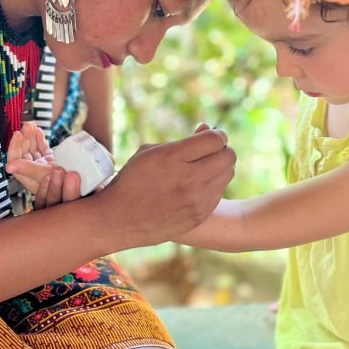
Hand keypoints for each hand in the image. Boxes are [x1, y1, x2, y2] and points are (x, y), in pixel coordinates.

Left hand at [5, 122, 80, 209]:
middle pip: (23, 152)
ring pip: (32, 148)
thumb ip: (27, 169)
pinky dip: (39, 139)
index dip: (14, 147)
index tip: (17, 134)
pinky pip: (42, 148)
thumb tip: (8, 166)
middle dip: (24, 138)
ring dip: (30, 136)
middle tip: (27, 125)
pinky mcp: (52, 159)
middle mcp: (35, 172)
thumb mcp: (45, 174)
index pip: (15, 161)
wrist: (86, 180)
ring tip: (31, 124)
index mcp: (30, 177)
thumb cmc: (64, 181)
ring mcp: (44, 165)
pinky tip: (38, 131)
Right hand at [94, 128, 235, 248]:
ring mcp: (196, 200)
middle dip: (223, 149)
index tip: (211, 136)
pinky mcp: (199, 215)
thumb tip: (208, 129)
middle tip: (211, 150)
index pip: (215, 139)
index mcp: (173, 158)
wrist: (120, 219)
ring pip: (228, 173)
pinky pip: (219, 192)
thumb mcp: (150, 152)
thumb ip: (182, 140)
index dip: (217, 134)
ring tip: (204, 167)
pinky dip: (213, 185)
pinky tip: (196, 186)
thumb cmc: (133, 180)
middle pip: (228, 156)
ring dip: (220, 167)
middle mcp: (188, 179)